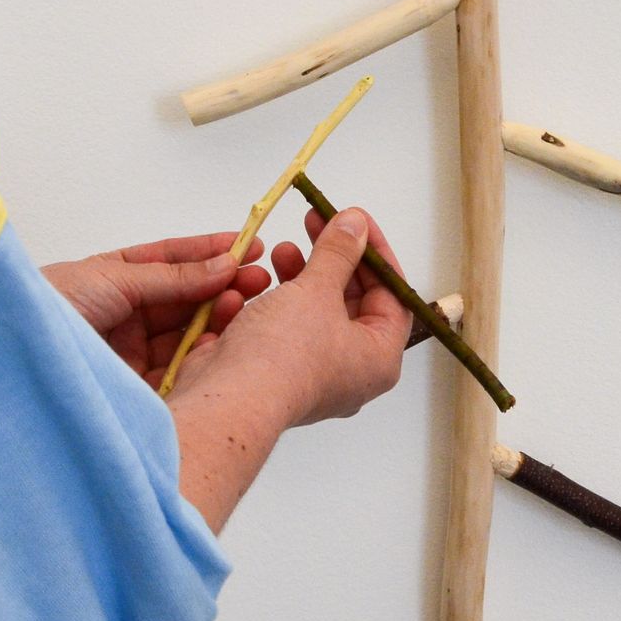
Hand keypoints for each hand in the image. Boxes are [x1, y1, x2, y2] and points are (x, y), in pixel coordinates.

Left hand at [42, 233, 271, 385]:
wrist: (11, 358)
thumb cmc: (49, 307)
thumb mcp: (113, 279)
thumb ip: (171, 277)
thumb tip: (221, 263)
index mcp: (114, 279)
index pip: (172, 262)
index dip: (210, 254)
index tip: (249, 246)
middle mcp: (124, 315)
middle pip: (185, 300)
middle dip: (222, 287)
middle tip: (258, 280)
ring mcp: (130, 352)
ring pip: (186, 335)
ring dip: (217, 320)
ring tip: (244, 305)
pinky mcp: (135, 388)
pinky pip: (178, 372)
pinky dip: (203, 358)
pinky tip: (223, 343)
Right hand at [169, 207, 410, 428]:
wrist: (229, 399)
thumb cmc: (285, 353)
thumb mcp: (318, 290)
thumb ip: (338, 252)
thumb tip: (355, 223)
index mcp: (378, 358)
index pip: (391, 295)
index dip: (374, 252)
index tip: (355, 222)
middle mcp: (352, 372)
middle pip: (352, 302)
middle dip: (331, 259)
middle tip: (315, 223)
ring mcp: (314, 375)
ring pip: (316, 313)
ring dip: (301, 275)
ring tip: (281, 250)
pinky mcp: (278, 374)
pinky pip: (287, 329)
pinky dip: (278, 301)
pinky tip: (261, 278)